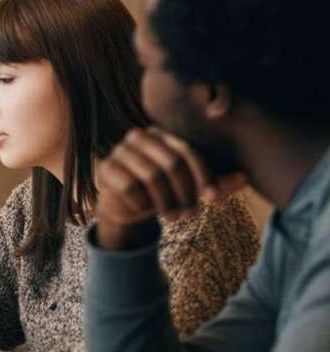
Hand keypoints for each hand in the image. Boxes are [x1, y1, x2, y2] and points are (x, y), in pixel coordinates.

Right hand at [95, 127, 245, 249]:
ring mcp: (120, 151)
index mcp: (163, 134)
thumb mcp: (189, 189)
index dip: (203, 175)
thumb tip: (245, 177)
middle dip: (185, 192)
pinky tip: (144, 209)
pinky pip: (130, 186)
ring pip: (152, 176)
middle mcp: (139, 136)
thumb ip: (215, 183)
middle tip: (189, 214)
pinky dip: (142, 203)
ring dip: (166, 203)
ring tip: (173, 217)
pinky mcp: (105, 168)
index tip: (211, 199)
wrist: (125, 206)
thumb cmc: (162, 192)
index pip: (188, 151)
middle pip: (171, 163)